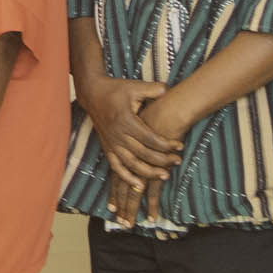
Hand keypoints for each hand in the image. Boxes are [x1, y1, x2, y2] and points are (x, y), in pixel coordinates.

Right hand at [79, 73, 175, 221]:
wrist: (92, 94)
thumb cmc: (116, 90)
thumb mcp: (135, 86)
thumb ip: (154, 89)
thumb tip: (169, 91)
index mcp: (126, 120)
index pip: (150, 138)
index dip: (166, 144)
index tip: (180, 146)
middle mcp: (118, 135)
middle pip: (143, 154)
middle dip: (162, 160)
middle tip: (177, 161)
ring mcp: (111, 143)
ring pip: (131, 164)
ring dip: (148, 173)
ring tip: (165, 176)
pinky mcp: (107, 148)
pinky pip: (116, 167)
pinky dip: (127, 178)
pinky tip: (139, 186)